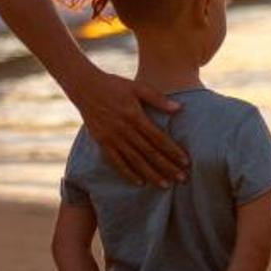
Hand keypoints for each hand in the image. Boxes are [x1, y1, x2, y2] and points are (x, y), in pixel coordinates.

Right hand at [75, 68, 188, 187]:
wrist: (85, 87)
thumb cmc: (115, 85)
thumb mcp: (137, 87)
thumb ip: (158, 98)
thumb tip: (180, 108)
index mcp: (134, 115)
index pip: (158, 138)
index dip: (172, 151)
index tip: (185, 162)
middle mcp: (123, 129)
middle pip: (149, 152)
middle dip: (167, 167)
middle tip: (182, 179)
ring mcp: (111, 138)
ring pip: (134, 161)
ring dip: (151, 174)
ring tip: (165, 185)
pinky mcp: (102, 142)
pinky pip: (116, 162)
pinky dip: (128, 173)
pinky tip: (140, 183)